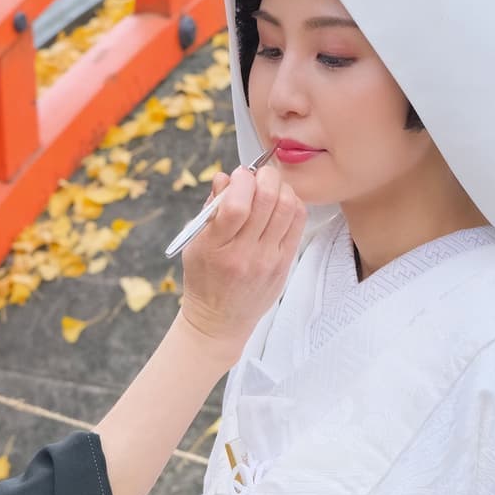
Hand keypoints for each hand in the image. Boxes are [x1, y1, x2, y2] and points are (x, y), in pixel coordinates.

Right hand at [177, 164, 304, 366]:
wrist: (220, 320)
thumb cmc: (204, 278)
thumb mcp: (196, 244)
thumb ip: (211, 209)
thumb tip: (225, 177)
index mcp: (217, 248)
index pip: (236, 205)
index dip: (241, 180)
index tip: (238, 175)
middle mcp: (245, 254)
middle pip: (267, 201)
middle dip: (265, 176)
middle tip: (258, 175)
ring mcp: (269, 260)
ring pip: (289, 208)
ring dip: (281, 188)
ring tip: (270, 187)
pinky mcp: (285, 264)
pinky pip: (298, 223)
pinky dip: (292, 204)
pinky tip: (280, 204)